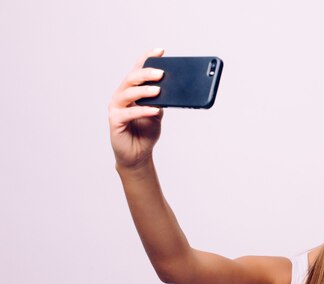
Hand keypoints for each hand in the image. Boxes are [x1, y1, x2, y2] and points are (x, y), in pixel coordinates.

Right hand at [108, 48, 165, 169]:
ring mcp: (116, 107)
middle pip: (132, 78)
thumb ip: (161, 101)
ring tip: (158, 90)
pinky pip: (129, 112)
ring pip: (128, 93)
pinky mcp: (115, 120)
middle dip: (146, 73)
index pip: (138, 70)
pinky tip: (155, 110)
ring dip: (144, 90)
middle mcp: (122, 95)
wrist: (138, 154)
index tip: (161, 51)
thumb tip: (171, 89)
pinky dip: (143, 110)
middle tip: (161, 73)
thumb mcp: (157, 113)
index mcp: (132, 90)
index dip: (147, 58)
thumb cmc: (146, 132)